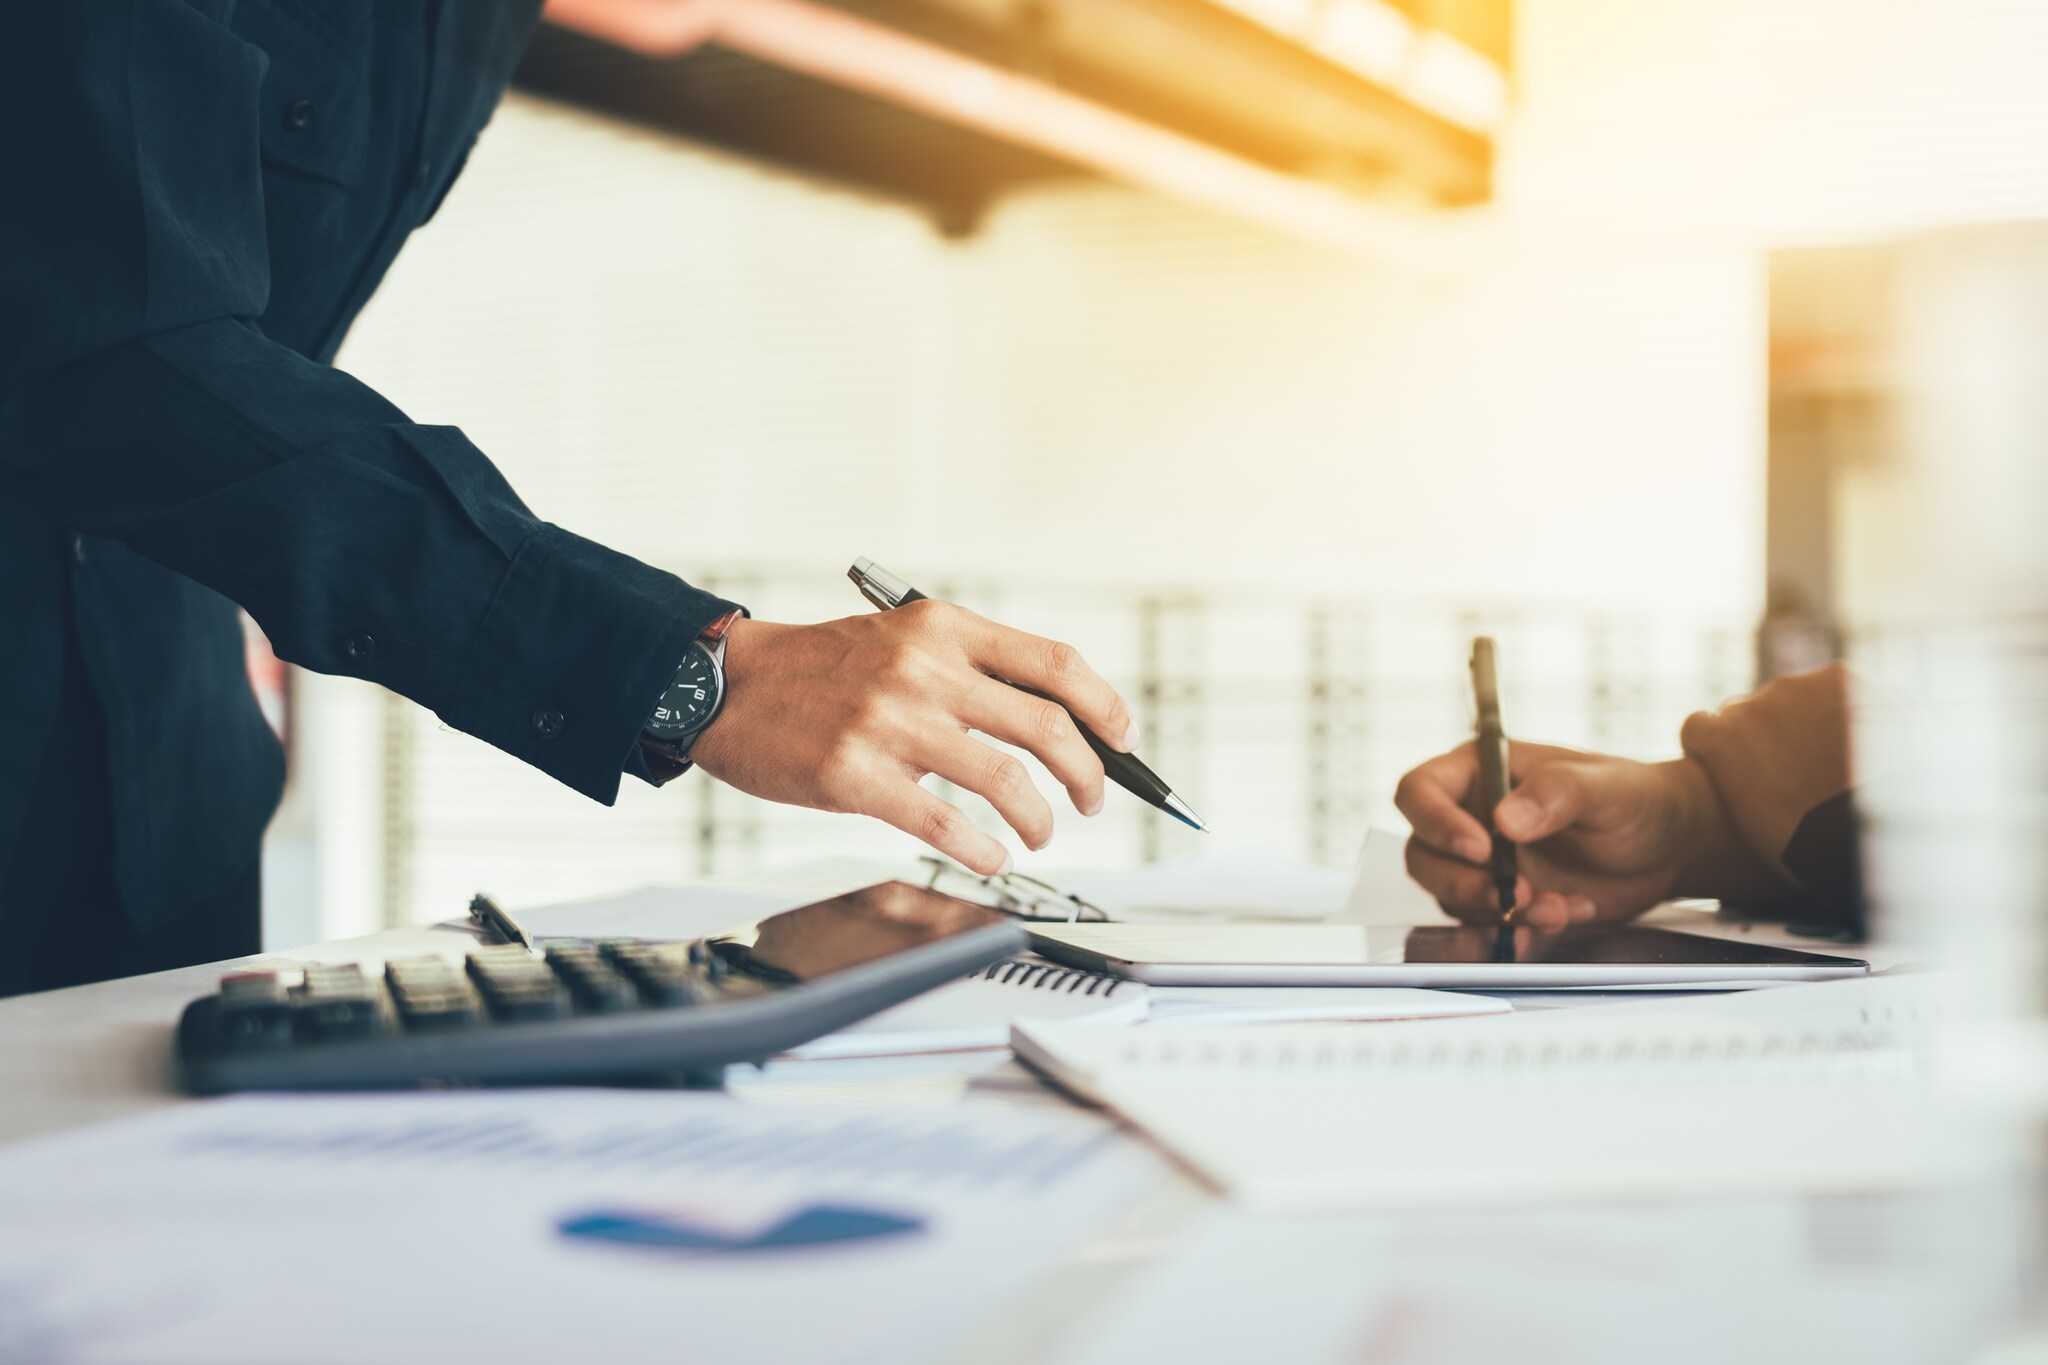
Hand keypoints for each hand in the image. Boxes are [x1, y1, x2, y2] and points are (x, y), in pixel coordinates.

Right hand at [688, 601, 1136, 874]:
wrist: (729, 687)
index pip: (1055, 664)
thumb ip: (971, 670)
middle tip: (1090, 802)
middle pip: (1047, 726)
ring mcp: (890, 722)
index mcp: (943, 628)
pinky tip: (991, 856)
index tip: (1125, 741)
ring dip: (1040, 820)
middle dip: (1088, 775)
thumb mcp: (902, 640)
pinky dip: (985, 849)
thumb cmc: (821, 671)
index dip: (1105, 707)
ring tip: (1039, 834)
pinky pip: (946, 823)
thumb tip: (1056, 725)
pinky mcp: (856, 774)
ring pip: (1007, 779)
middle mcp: (924, 668)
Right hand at [1393, 741, 1725, 930]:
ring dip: (1498, 910)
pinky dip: (1521, 929)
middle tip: (1515, 895)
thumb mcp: (1603, 787)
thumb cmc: (1633, 798)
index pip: (1420, 792)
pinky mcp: (1503, 902)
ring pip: (1452, 896)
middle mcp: (1469, 818)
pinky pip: (1487, 924)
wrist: (1667, 848)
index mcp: (1479, 773)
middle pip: (1423, 855)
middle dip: (1464, 883)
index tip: (1482, 850)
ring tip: (1557, 908)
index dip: (1435, 822)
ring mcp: (1483, 865)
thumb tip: (1505, 820)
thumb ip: (1556, 794)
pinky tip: (1565, 914)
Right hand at [1680, 663, 1852, 877]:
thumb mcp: (1750, 822)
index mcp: (1719, 741)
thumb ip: (1741, 785)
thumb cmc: (1807, 846)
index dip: (1718, 742)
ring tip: (1847, 756)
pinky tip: (1871, 740)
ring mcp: (1796, 687)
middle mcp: (1750, 706)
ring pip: (1799, 697)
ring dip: (1814, 718)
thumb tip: (1752, 783)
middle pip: (1752, 711)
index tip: (1737, 759)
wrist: (1865, 831)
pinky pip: (1841, 688)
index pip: (1699, 726)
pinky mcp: (1842, 679)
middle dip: (1771, 732)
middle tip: (1804, 766)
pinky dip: (1852, 709)